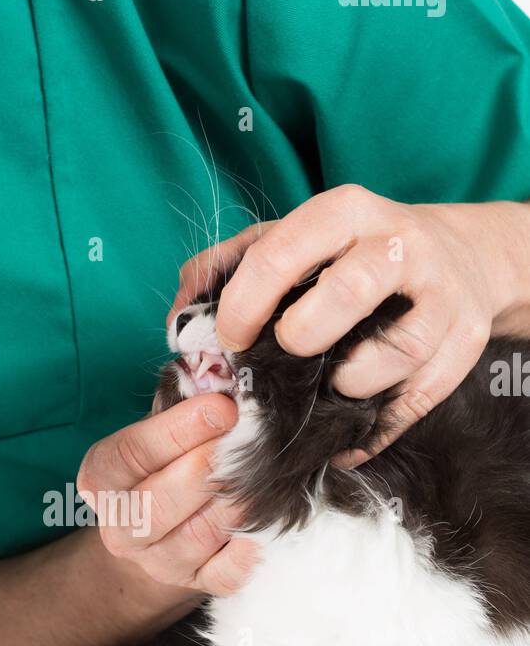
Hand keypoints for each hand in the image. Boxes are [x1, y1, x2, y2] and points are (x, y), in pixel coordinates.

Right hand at [78, 396, 259, 596]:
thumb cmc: (167, 461)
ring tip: (272, 469)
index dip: (177, 430)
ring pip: (200, 535)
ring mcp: (159, 563)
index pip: (130, 455)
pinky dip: (256, 543)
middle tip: (252, 438)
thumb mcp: (161, 426)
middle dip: (212, 466)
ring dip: (241, 499)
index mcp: (102, 481)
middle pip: (160, 502)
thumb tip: (225, 372)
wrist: (163, 530)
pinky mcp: (198, 586)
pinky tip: (276, 513)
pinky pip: (229, 571)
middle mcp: (122, 528)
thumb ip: (182, 400)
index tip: (223, 407)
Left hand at [171, 187, 529, 462]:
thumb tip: (180, 320)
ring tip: (332, 384)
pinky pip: (417, 401)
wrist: (459, 259)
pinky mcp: (466, 342)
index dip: (244, 304)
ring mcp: (441, 295)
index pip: (283, 252)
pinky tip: (348, 433)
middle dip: (304, 335)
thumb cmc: (349, 257)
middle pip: (350, 290)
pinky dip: (375, 429)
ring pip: (394, 353)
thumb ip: (225, 270)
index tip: (230, 338)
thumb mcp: (291, 241)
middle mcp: (399, 245)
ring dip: (350, 384)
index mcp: (344, 212)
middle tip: (287, 353)